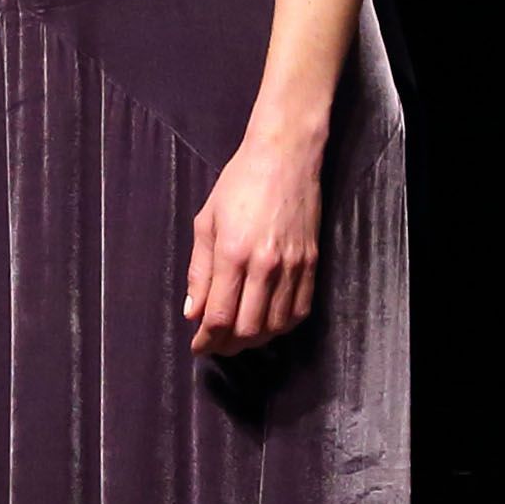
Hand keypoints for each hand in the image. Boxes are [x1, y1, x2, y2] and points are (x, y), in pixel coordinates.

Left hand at [186, 128, 324, 356]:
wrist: (285, 156)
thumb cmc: (240, 183)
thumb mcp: (207, 222)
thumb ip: (198, 271)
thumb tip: (192, 311)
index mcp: (233, 254)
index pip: (219, 317)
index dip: (206, 340)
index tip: (198, 347)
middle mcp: (265, 265)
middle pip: (248, 329)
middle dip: (227, 345)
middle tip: (215, 345)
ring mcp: (293, 266)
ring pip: (275, 326)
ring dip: (255, 340)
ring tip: (239, 336)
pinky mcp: (311, 263)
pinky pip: (300, 310)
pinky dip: (282, 326)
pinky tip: (268, 324)